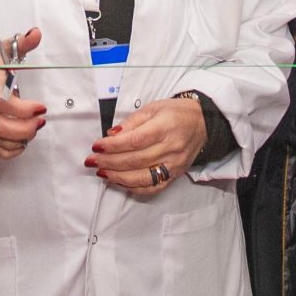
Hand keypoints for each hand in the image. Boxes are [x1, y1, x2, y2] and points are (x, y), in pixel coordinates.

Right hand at [0, 29, 46, 160]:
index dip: (21, 108)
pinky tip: (24, 141)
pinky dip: (12, 150)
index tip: (40, 106)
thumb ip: (21, 42)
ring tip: (34, 128)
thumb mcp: (2, 50)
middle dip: (22, 128)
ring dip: (19, 139)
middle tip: (40, 121)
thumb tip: (36, 33)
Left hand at [88, 95, 207, 194]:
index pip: (135, 140)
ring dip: (118, 177)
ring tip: (101, 172)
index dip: (113, 146)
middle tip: (92, 161)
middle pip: (136, 160)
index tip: (97, 146)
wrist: (203, 124)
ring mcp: (174, 165)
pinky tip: (118, 181)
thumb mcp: (153, 108)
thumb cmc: (176, 114)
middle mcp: (171, 148)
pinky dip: (133, 187)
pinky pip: (152, 187)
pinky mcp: (175, 175)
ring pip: (142, 177)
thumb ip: (132, 122)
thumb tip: (111, 136)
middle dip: (110, 162)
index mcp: (165, 127)